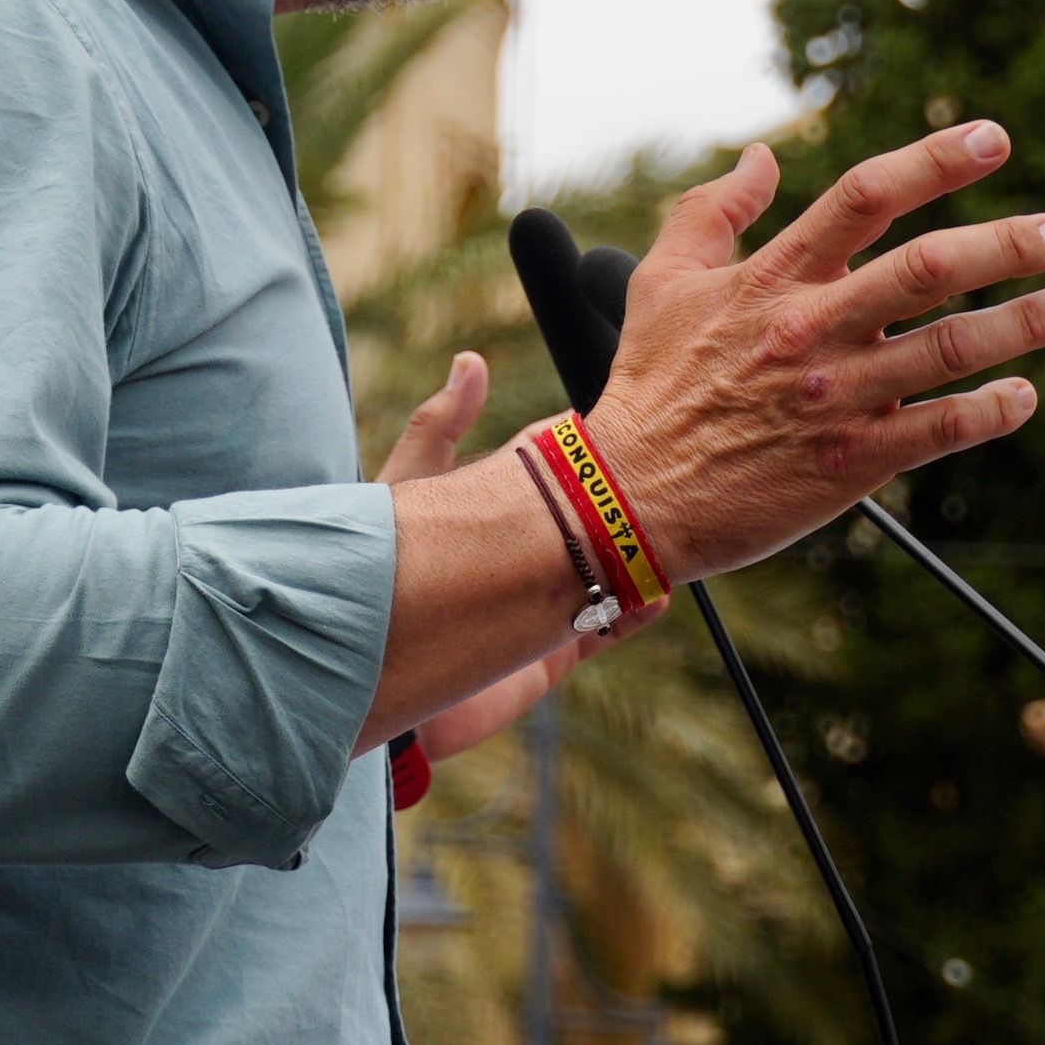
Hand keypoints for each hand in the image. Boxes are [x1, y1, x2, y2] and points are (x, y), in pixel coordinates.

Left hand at [376, 351, 662, 760]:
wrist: (370, 686)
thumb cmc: (378, 582)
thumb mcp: (406, 494)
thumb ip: (438, 432)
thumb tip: (473, 358)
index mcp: (498, 514)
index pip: (558, 475)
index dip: (589, 454)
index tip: (624, 428)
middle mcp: (526, 558)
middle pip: (593, 524)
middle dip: (627, 505)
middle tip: (665, 479)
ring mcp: (545, 606)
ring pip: (613, 573)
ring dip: (642, 557)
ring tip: (673, 533)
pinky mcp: (555, 653)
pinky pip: (612, 627)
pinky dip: (640, 609)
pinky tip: (657, 592)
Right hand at [580, 122, 1044, 584]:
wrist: (630, 494)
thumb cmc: (650, 383)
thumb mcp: (663, 280)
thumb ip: (713, 210)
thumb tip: (761, 157)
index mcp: (774, 278)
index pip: (865, 198)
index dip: (934, 162)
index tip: (992, 139)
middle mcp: (814, 329)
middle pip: (928, 269)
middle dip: (1005, 245)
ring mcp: (838, 397)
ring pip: (948, 350)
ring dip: (1020, 325)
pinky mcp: (850, 461)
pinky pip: (936, 430)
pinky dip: (988, 412)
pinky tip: (1023, 396)